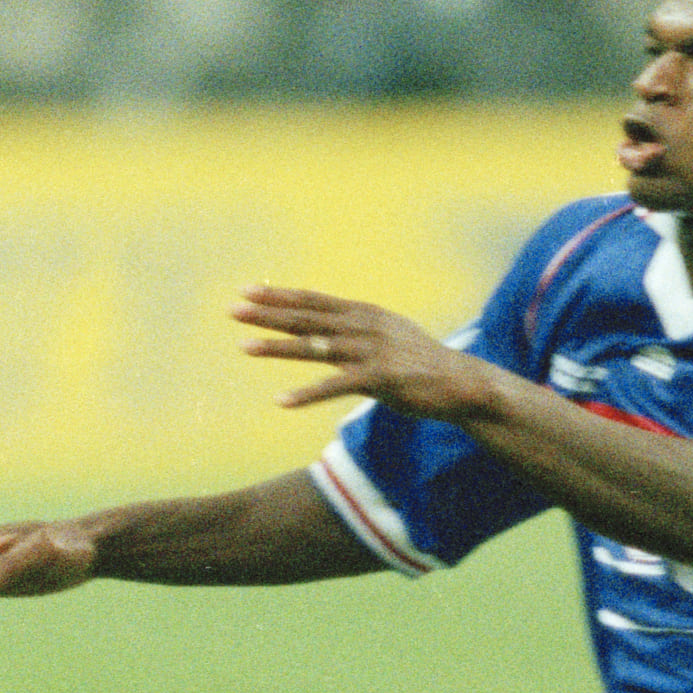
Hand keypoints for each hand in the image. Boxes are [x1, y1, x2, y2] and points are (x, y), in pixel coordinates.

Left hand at [236, 284, 480, 418]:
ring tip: (244, 347)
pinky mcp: (380, 379)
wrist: (459, 382)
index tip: (247, 291)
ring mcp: (372, 351)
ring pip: (315, 347)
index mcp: (363, 313)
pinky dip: (307, 394)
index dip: (279, 295)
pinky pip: (336, 386)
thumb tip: (319, 326)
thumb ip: (351, 329)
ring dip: (277, 348)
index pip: (313, 300)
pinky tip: (282, 401)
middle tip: (232, 311)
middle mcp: (364, 326)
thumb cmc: (417, 361)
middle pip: (307, 318)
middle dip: (267, 314)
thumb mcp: (383, 334)